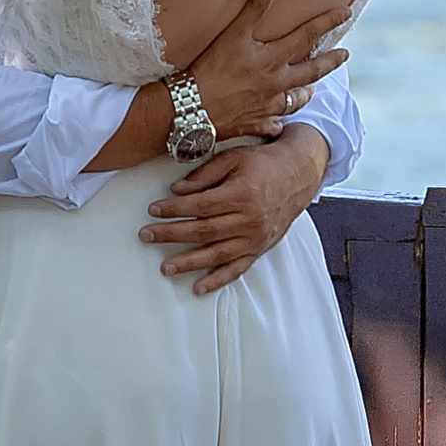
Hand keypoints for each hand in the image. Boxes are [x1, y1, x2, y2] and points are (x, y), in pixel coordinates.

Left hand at [140, 128, 329, 296]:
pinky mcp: (259, 249)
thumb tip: (177, 190)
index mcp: (242, 194)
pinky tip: (199, 287)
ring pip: (217, 254)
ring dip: (189, 263)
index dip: (174, 209)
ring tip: (165, 268)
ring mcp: (254, 238)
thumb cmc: (264, 163)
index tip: (154, 210)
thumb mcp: (234, 158)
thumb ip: (205, 175)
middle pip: (203, 231)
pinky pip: (237, 269)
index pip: (200, 206)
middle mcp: (249, 219)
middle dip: (171, 235)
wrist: (298, 174)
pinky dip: (217, 280)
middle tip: (147, 236)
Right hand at [182, 0, 346, 146]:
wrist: (192, 108)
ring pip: (295, 101)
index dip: (327, 23)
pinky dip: (276, 123)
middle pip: (312, 72)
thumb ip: (254, 8)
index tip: (346, 14)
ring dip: (305, 94)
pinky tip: (277, 123)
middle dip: (331, 62)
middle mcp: (277, 84)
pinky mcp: (255, 124)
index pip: (308, 36)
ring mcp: (268, 107)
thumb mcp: (233, 34)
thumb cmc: (212, 69)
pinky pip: (272, 125)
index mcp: (274, 60)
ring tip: (312, 90)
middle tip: (344, 56)